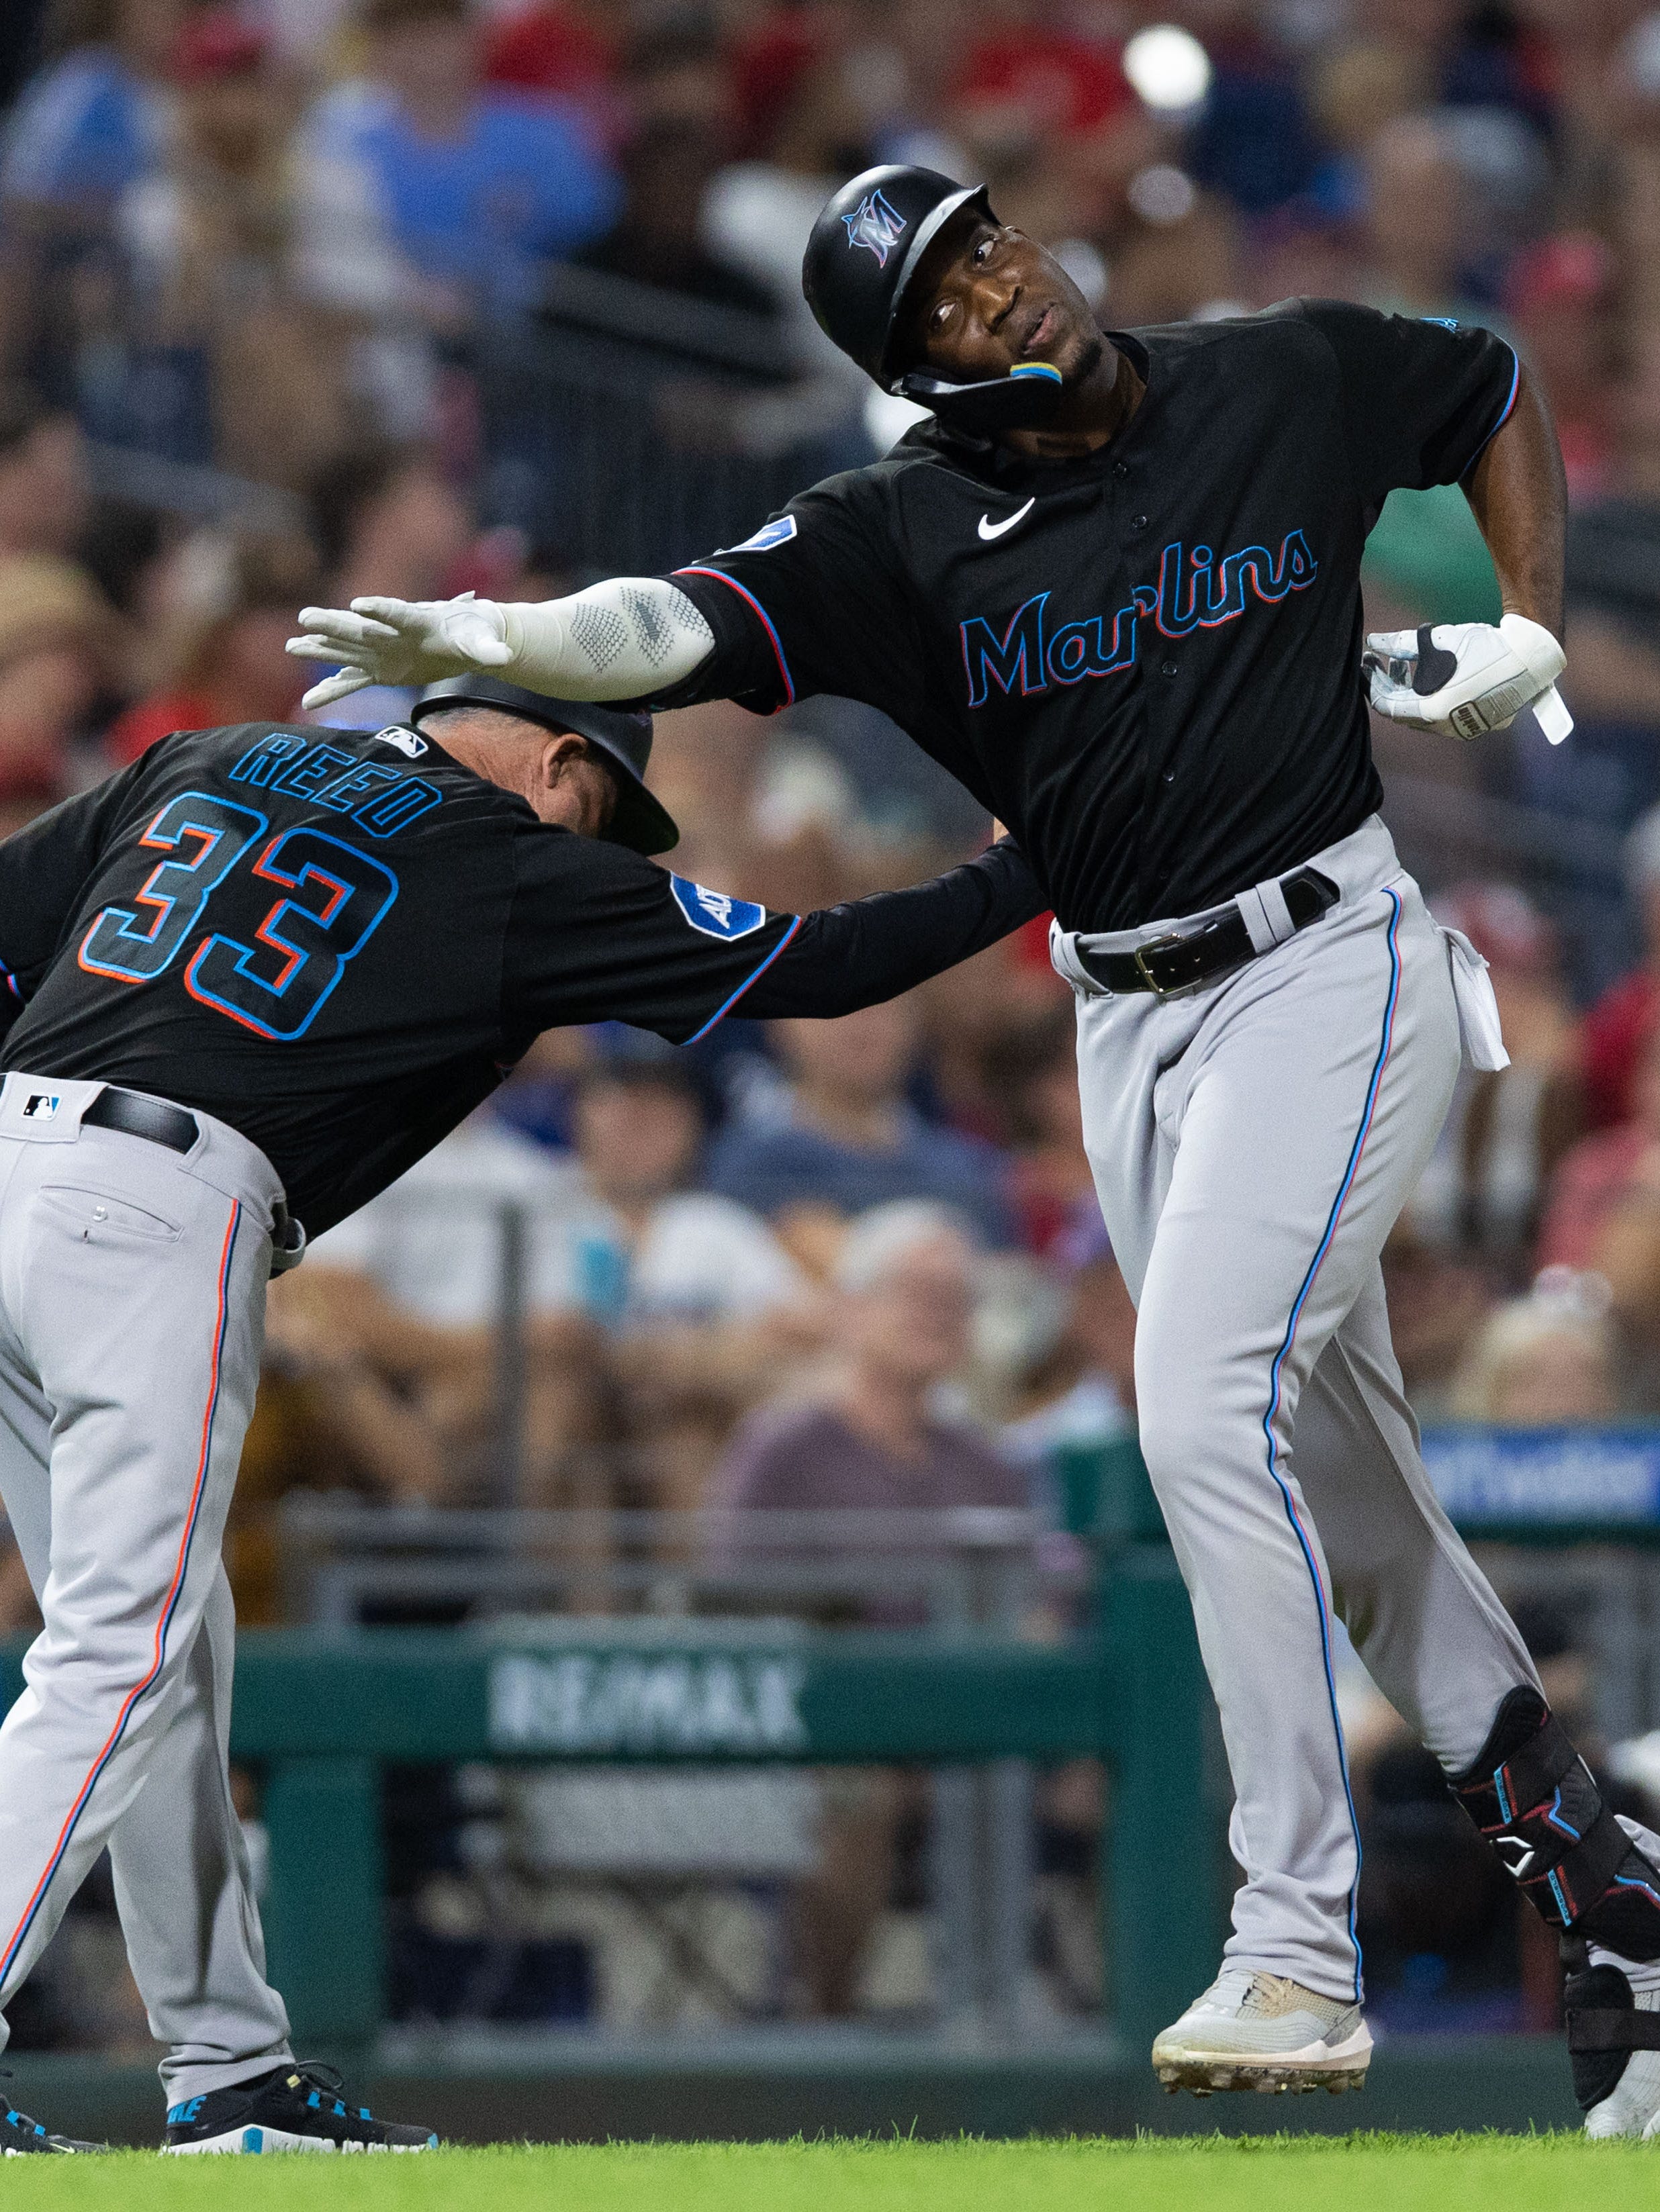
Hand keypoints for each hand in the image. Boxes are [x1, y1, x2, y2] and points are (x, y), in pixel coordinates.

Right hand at [286, 592, 514, 710]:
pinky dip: (333, 691)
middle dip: (333, 623)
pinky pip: (352, 681)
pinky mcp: (380, 671)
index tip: (358, 606)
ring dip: (322, 649)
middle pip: (359, 627)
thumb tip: (504, 657)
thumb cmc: (476, 635)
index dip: (379, 609)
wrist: (466, 637)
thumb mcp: (485, 644)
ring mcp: (382, 652)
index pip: (396, 612)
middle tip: (306, 617)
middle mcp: (393, 633)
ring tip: (292, 646)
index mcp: (418, 620)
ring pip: (346, 650)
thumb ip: (490, 651)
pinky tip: (310, 702)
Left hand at [1364, 614, 1569, 741]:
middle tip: (1383, 661)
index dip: (1375, 685)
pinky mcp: (1476, 726)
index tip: (1369, 665)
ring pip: (1422, 716)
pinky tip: (1432, 677)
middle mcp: (1447, 727)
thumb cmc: (1486, 644)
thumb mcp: (1441, 640)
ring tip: (1407, 664)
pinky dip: (1431, 699)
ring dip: (1410, 693)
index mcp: (1434, 710)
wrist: (1531, 656)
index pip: (1388, 706)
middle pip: (1404, 712)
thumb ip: (1403, 643)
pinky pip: (1443, 717)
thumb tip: (1373, 641)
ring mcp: (1463, 729)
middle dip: (1391, 687)